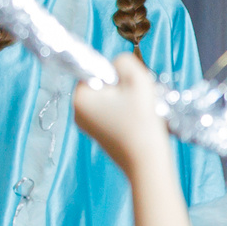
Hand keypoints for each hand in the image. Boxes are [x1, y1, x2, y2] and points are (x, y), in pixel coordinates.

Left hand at [71, 54, 170, 174]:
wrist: (148, 164)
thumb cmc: (142, 123)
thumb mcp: (137, 79)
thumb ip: (124, 61)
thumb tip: (119, 66)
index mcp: (80, 97)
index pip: (98, 69)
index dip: (118, 74)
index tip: (131, 89)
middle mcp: (78, 112)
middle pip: (105, 85)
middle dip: (125, 88)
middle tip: (141, 100)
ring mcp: (89, 127)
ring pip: (112, 100)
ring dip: (130, 100)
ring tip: (143, 113)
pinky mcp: (102, 137)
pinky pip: (115, 115)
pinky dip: (129, 115)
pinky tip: (141, 124)